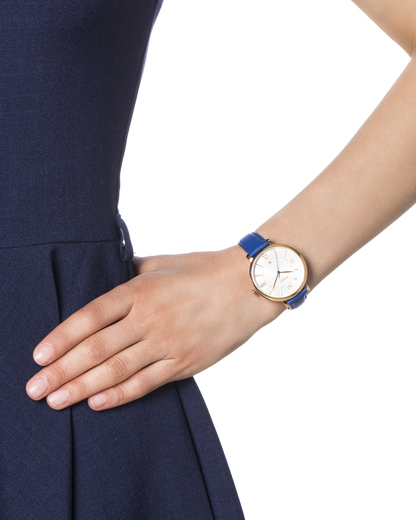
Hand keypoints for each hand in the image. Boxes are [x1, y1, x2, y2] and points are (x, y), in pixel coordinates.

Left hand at [26, 246, 282, 410]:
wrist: (248, 286)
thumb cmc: (204, 270)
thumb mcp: (162, 263)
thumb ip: (130, 274)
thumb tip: (103, 281)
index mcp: (140, 288)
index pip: (91, 316)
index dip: (61, 337)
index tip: (39, 356)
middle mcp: (150, 317)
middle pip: (96, 348)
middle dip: (61, 371)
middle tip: (35, 389)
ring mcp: (168, 342)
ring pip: (116, 370)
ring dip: (82, 387)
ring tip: (56, 401)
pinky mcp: (186, 362)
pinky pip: (146, 383)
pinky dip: (120, 395)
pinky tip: (97, 403)